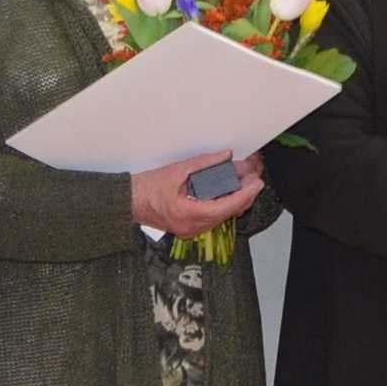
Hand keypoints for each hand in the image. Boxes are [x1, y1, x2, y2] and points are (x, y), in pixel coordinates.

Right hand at [129, 151, 260, 238]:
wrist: (129, 202)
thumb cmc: (147, 188)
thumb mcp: (177, 170)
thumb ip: (204, 163)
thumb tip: (225, 156)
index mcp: (189, 213)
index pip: (226, 206)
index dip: (245, 194)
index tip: (257, 183)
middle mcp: (193, 226)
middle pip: (228, 212)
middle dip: (244, 194)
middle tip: (253, 176)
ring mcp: (192, 230)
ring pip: (223, 216)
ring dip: (235, 199)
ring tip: (244, 180)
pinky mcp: (191, 227)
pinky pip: (214, 217)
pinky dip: (224, 203)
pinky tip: (229, 190)